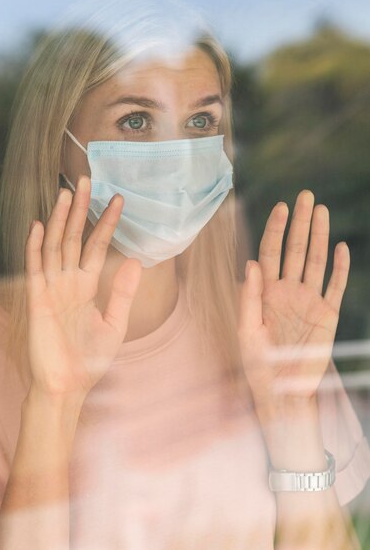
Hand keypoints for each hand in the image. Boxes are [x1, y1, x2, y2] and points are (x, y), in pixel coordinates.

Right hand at [24, 176, 141, 400]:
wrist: (67, 387)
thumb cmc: (89, 360)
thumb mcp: (115, 324)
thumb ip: (124, 293)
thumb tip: (138, 260)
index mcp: (86, 286)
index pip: (97, 246)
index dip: (107, 223)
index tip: (119, 200)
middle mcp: (68, 282)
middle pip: (74, 238)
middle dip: (81, 209)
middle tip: (87, 180)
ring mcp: (51, 289)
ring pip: (55, 246)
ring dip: (60, 220)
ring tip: (66, 193)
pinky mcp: (36, 300)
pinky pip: (35, 269)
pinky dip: (35, 247)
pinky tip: (38, 225)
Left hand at [237, 189, 349, 406]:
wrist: (282, 391)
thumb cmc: (258, 363)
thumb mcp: (247, 331)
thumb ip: (249, 297)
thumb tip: (251, 263)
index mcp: (266, 292)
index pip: (270, 252)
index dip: (274, 230)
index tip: (280, 207)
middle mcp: (289, 291)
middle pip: (295, 250)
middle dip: (299, 223)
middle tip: (305, 196)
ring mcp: (309, 301)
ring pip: (316, 262)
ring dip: (319, 236)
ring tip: (321, 211)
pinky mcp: (328, 315)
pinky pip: (336, 287)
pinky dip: (341, 268)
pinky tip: (342, 247)